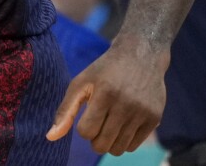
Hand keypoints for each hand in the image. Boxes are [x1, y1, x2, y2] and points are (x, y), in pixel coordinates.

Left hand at [46, 39, 168, 155]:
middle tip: (97, 125)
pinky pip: (133, 146)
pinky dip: (124, 142)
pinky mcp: (155, 118)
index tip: (87, 116)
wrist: (141, 56)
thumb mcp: (80, 83)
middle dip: (94, 140)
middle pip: (102, 145)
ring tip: (108, 125)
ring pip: (118, 149)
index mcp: (104, 93)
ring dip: (109, 142)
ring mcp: (142, 112)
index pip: (86, 132)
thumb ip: (65, 110)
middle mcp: (126, 104)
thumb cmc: (105, 71)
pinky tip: (122, 126)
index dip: (83, 128)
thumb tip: (50, 137)